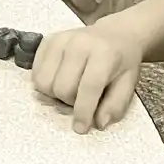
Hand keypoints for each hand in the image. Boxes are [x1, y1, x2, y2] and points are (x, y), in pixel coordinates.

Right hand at [30, 21, 144, 132]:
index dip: (83, 111)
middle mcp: (79, 43)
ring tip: (69, 88)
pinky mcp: (47, 41)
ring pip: (44, 82)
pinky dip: (45, 84)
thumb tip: (98, 123)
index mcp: (104, 53)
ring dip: (55, 94)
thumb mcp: (128, 83)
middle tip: (80, 99)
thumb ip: (115, 105)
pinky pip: (35, 73)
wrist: (115, 34)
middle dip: (70, 102)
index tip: (80, 128)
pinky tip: (59, 79)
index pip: (88, 87)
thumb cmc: (122, 62)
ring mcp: (60, 40)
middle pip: (62, 87)